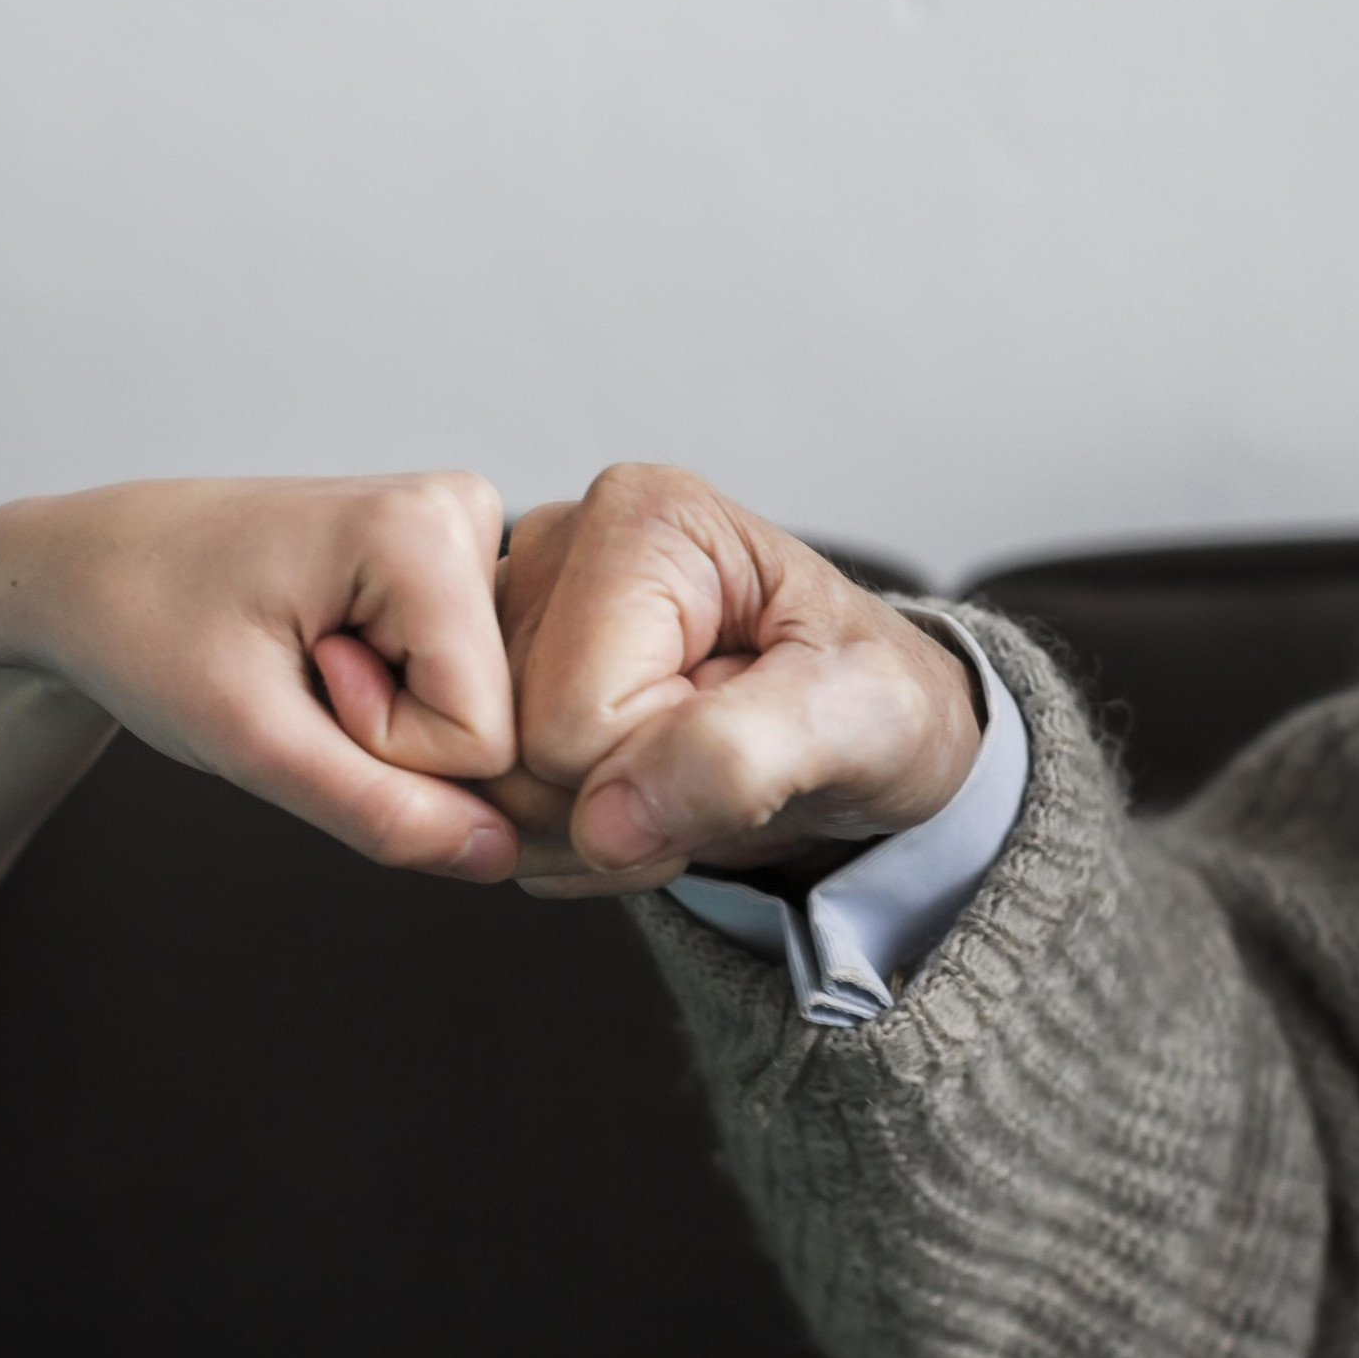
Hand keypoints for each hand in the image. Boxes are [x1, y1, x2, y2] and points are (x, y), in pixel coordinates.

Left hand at [0, 473, 521, 880]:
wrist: (90, 567)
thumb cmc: (143, 626)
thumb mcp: (249, 739)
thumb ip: (378, 808)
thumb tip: (497, 855)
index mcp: (427, 529)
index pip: (485, 736)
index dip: (384, 748)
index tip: (299, 683)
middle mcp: (466, 512)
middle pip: (498, 719)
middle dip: (394, 738)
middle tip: (298, 676)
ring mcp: (465, 534)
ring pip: (487, 708)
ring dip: (392, 720)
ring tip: (305, 661)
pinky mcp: (452, 562)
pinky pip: (466, 684)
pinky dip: (396, 698)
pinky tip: (328, 655)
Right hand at [487, 464, 981, 898]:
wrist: (866, 736)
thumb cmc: (873, 701)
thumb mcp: (860, 720)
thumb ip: (737, 759)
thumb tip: (606, 821)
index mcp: (642, 522)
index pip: (565, 718)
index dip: (651, 773)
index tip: (734, 746)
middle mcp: (559, 550)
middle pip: (508, 752)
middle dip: (610, 808)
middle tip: (710, 779)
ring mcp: (518, 613)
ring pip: (486, 784)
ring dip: (589, 830)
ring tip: (681, 785)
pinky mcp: (501, 675)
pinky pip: (486, 803)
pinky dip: (567, 835)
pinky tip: (638, 792)